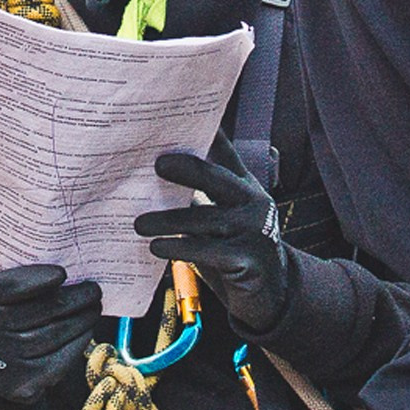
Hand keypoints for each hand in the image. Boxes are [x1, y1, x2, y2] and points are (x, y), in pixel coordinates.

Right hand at [0, 265, 101, 403]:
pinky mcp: (21, 382)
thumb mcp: (0, 291)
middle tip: (94, 290)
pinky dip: (78, 342)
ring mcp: (3, 358)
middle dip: (76, 298)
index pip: (10, 286)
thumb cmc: (3, 312)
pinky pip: (59, 359)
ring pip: (55, 334)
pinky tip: (86, 330)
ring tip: (94, 308)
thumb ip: (23, 278)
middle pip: (42, 310)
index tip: (62, 273)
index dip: (38, 278)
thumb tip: (67, 271)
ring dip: (82, 319)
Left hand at [135, 136, 291, 332]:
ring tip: (138, 223)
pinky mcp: (249, 260)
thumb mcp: (224, 217)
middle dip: (185, 168)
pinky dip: (179, 248)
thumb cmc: (236, 250)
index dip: (206, 132)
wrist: (271, 293)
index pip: (225, 152)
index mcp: (245, 186)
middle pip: (216, 178)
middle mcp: (254, 202)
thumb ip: (201, 195)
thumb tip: (157, 172)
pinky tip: (157, 247)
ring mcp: (255, 230)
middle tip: (156, 164)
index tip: (179, 116)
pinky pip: (208, 250)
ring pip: (206, 218)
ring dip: (167, 220)